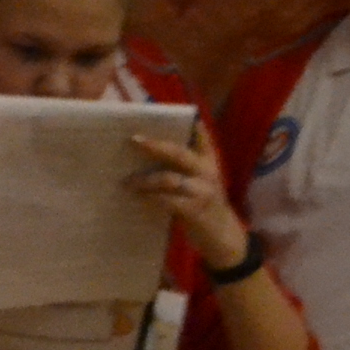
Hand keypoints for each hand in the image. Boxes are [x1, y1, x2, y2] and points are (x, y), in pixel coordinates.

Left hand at [130, 124, 249, 272]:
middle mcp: (208, 172)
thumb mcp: (201, 182)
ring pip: (168, 178)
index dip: (189, 123)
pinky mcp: (194, 210)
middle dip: (154, 145)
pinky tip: (137, 198)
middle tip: (133, 140)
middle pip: (178, 153)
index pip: (202, 136)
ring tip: (126, 182)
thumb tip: (148, 150)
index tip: (170, 110)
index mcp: (210, 162)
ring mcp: (202, 191)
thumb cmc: (205, 206)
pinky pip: (166, 201)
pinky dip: (149, 198)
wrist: (223, 238)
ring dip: (144, 180)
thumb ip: (183, 167)